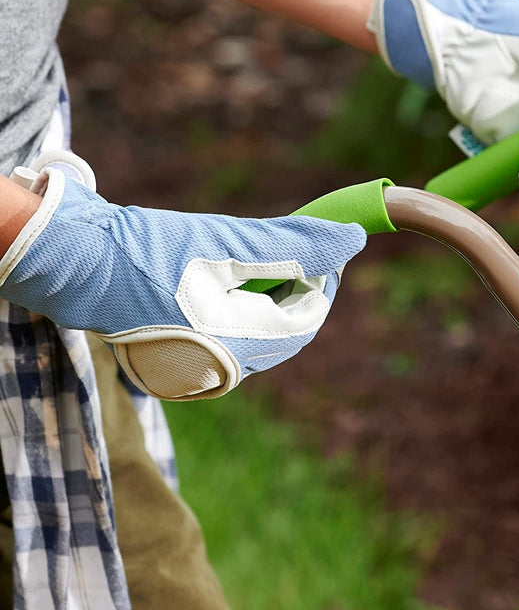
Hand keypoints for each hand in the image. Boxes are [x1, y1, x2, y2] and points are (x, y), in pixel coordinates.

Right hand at [0, 155, 365, 400]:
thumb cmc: (148, 251)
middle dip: (297, 283)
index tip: (324, 241)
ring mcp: (200, 367)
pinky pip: (233, 333)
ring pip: (261, 330)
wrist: (73, 263)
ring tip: (259, 254)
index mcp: (238, 349)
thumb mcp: (228, 242)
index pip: (307, 317)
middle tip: (294, 243)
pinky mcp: (183, 356)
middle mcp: (222, 370)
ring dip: (271, 291)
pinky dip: (243, 302)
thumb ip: (297, 244)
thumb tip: (353, 239)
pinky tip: (231, 273)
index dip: (324, 277)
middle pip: (287, 327)